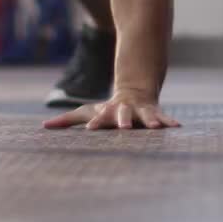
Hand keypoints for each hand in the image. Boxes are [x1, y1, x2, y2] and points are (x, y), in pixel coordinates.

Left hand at [43, 90, 181, 129]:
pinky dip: (169, 122)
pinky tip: (178, 128)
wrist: (134, 91)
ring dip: (151, 121)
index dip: (96, 123)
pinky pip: (163, 118)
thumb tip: (44, 126)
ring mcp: (141, 112)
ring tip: (156, 128)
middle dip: (124, 120)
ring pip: (146, 115)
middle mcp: (125, 111)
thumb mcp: (86, 112)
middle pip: (124, 115)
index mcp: (108, 112)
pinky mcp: (154, 114)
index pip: (100, 118)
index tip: (89, 130)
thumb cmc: (106, 109)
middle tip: (124, 128)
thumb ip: (67, 120)